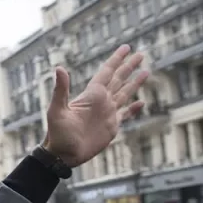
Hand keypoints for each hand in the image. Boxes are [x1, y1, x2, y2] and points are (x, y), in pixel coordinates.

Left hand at [44, 44, 147, 167]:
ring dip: (134, 83)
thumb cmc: (57, 134)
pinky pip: (126, 114)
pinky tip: (141, 102)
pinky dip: (134, 108)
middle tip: (141, 54)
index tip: (126, 47)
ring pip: (124, 94)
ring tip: (145, 72)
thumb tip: (59, 68)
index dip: (116, 59)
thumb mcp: (57, 110)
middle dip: (129, 67)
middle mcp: (101, 101)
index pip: (107, 72)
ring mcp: (107, 113)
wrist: (63, 155)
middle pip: (118, 79)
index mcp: (91, 95)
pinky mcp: (111, 126)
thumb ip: (60, 90)